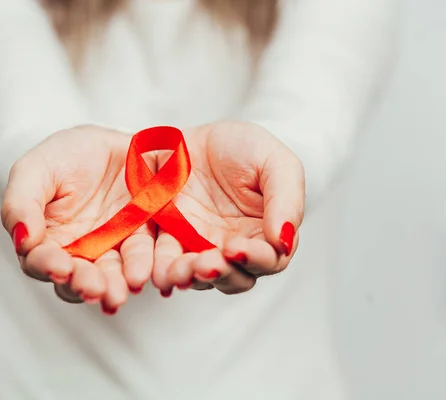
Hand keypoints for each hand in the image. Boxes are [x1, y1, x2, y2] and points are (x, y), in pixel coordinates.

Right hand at [0, 125, 155, 312]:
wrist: (111, 141)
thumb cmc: (66, 156)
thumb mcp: (34, 170)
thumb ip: (20, 204)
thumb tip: (23, 241)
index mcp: (48, 240)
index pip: (42, 262)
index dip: (48, 266)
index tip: (59, 266)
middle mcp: (81, 252)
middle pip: (80, 278)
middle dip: (87, 285)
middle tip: (94, 289)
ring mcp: (115, 246)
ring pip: (115, 274)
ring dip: (116, 285)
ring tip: (122, 288)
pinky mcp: (145, 237)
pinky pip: (149, 255)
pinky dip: (148, 266)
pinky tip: (146, 273)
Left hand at [151, 121, 304, 295]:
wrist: (194, 135)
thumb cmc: (244, 147)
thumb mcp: (276, 162)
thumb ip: (286, 200)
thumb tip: (284, 241)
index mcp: (266, 234)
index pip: (268, 260)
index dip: (255, 259)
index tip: (236, 248)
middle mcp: (234, 247)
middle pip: (233, 277)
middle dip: (220, 274)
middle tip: (206, 264)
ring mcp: (200, 246)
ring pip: (198, 276)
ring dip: (188, 276)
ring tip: (178, 271)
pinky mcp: (169, 239)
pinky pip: (165, 262)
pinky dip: (162, 268)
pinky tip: (159, 270)